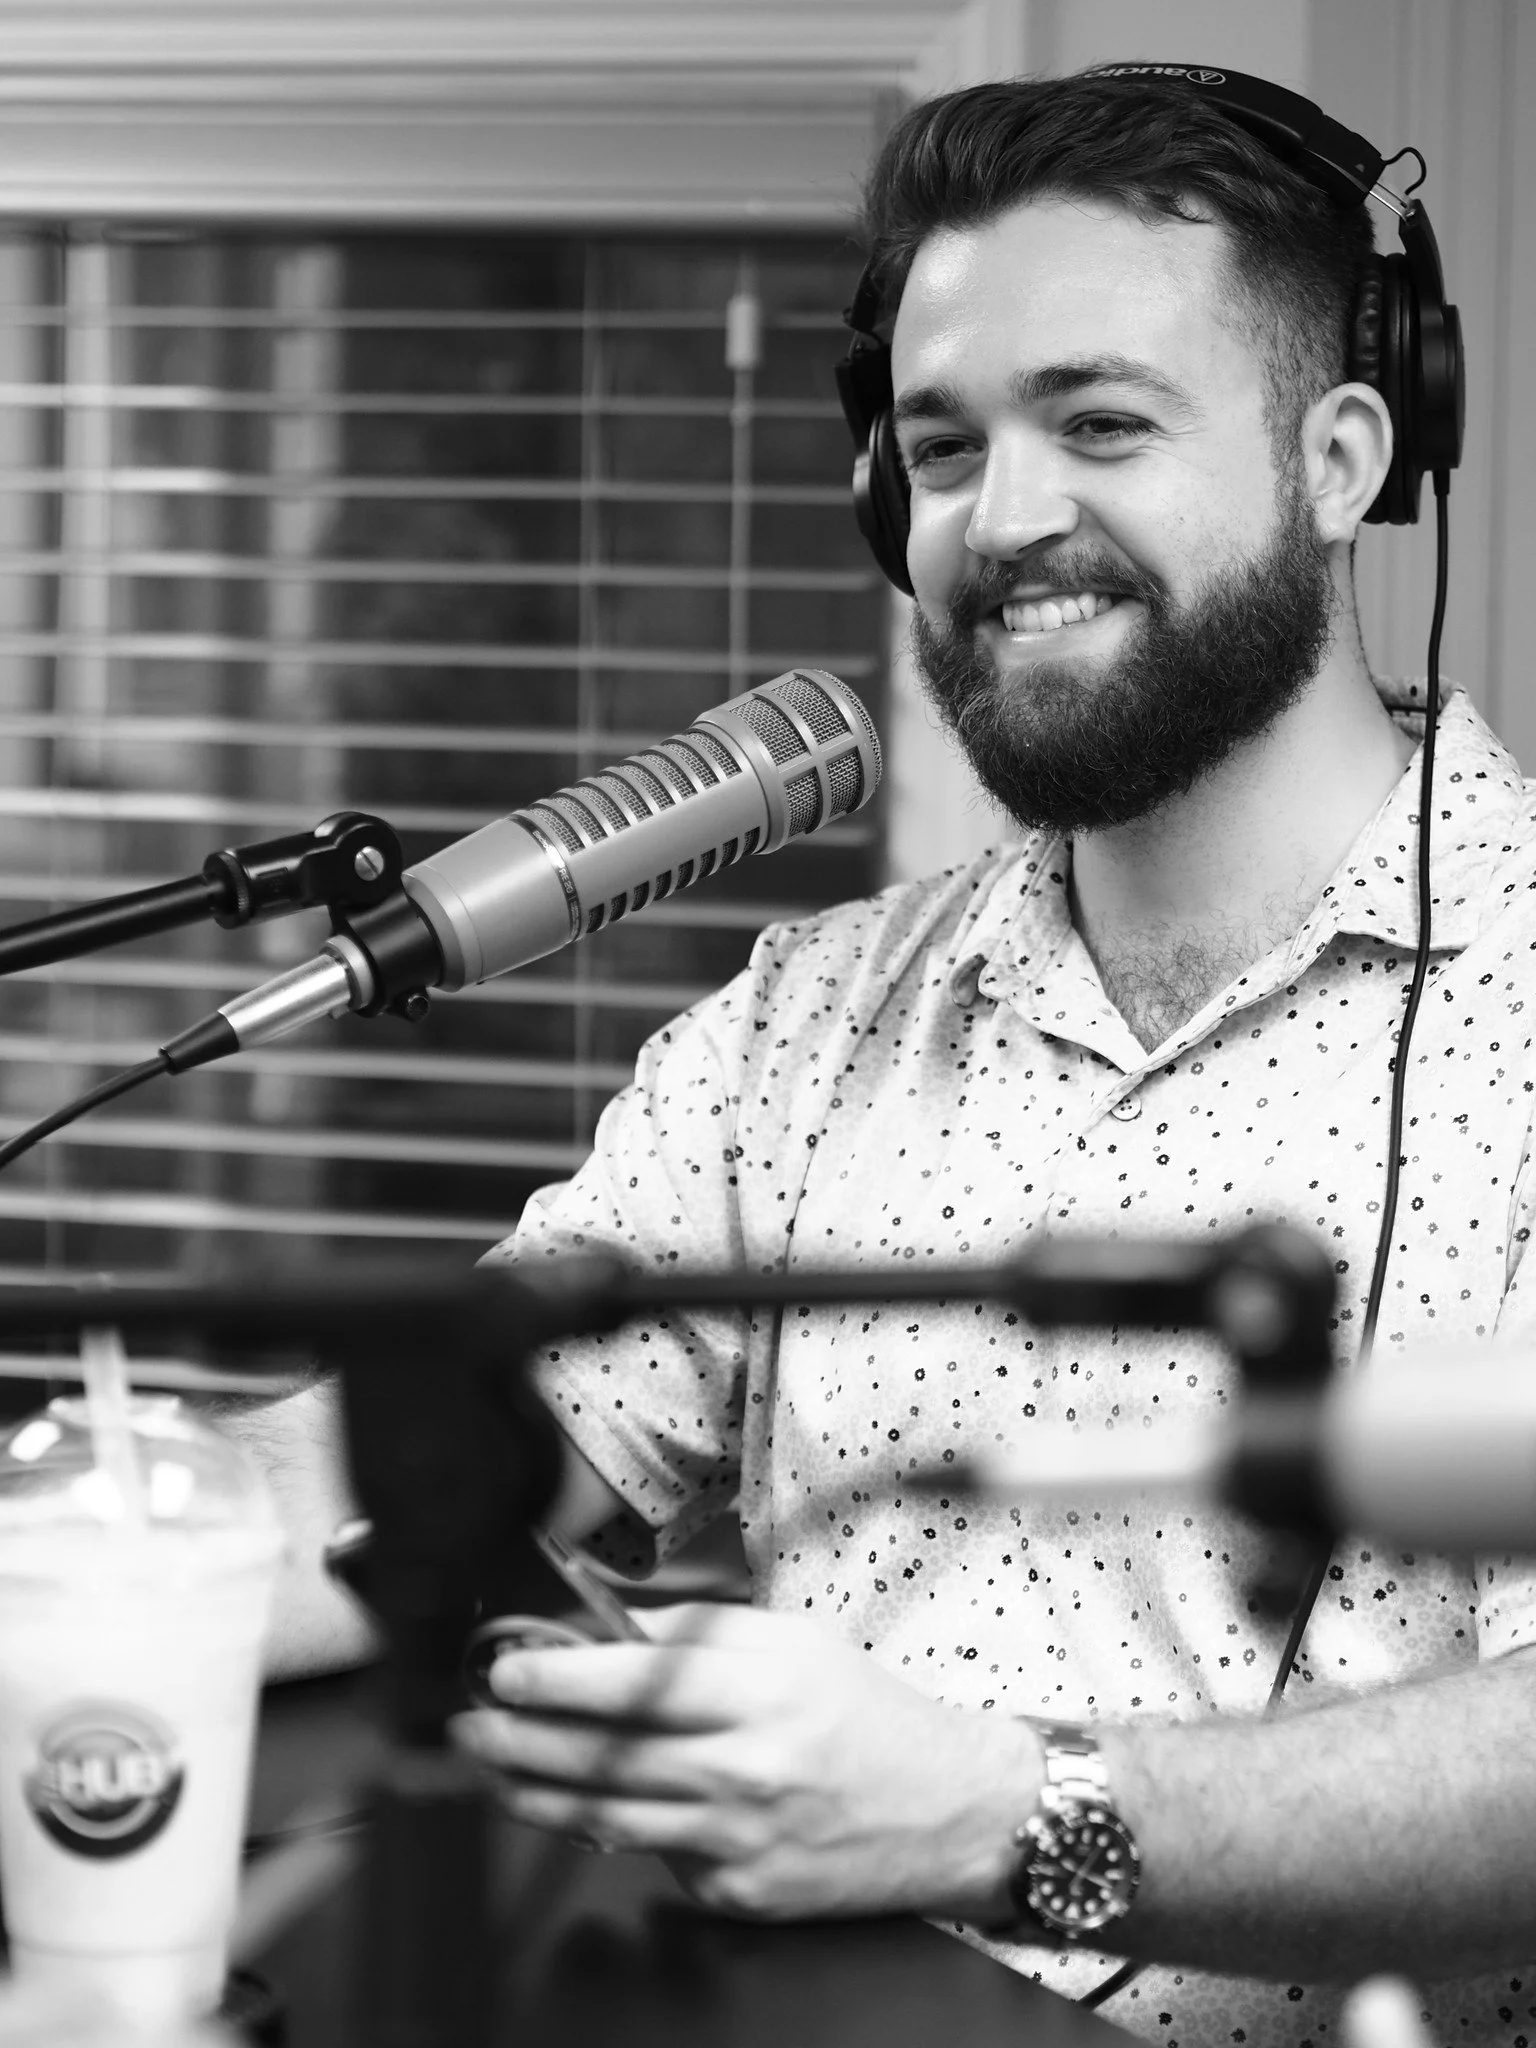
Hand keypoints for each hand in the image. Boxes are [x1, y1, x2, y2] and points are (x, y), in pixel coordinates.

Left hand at [450, 1601, 1043, 1924]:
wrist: (947, 1807)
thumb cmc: (863, 1710)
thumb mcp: (788, 1641)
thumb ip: (696, 1633)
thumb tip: (606, 1624)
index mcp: (758, 1691)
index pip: (632, 1683)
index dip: (555, 1677)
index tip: (502, 1668)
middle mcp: (745, 1769)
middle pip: (604, 1758)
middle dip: (520, 1742)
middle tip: (469, 1726)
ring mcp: (740, 1841)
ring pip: (610, 1819)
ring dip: (538, 1796)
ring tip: (495, 1772)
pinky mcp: (740, 1893)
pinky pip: (656, 1860)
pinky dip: (615, 1833)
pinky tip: (583, 1809)